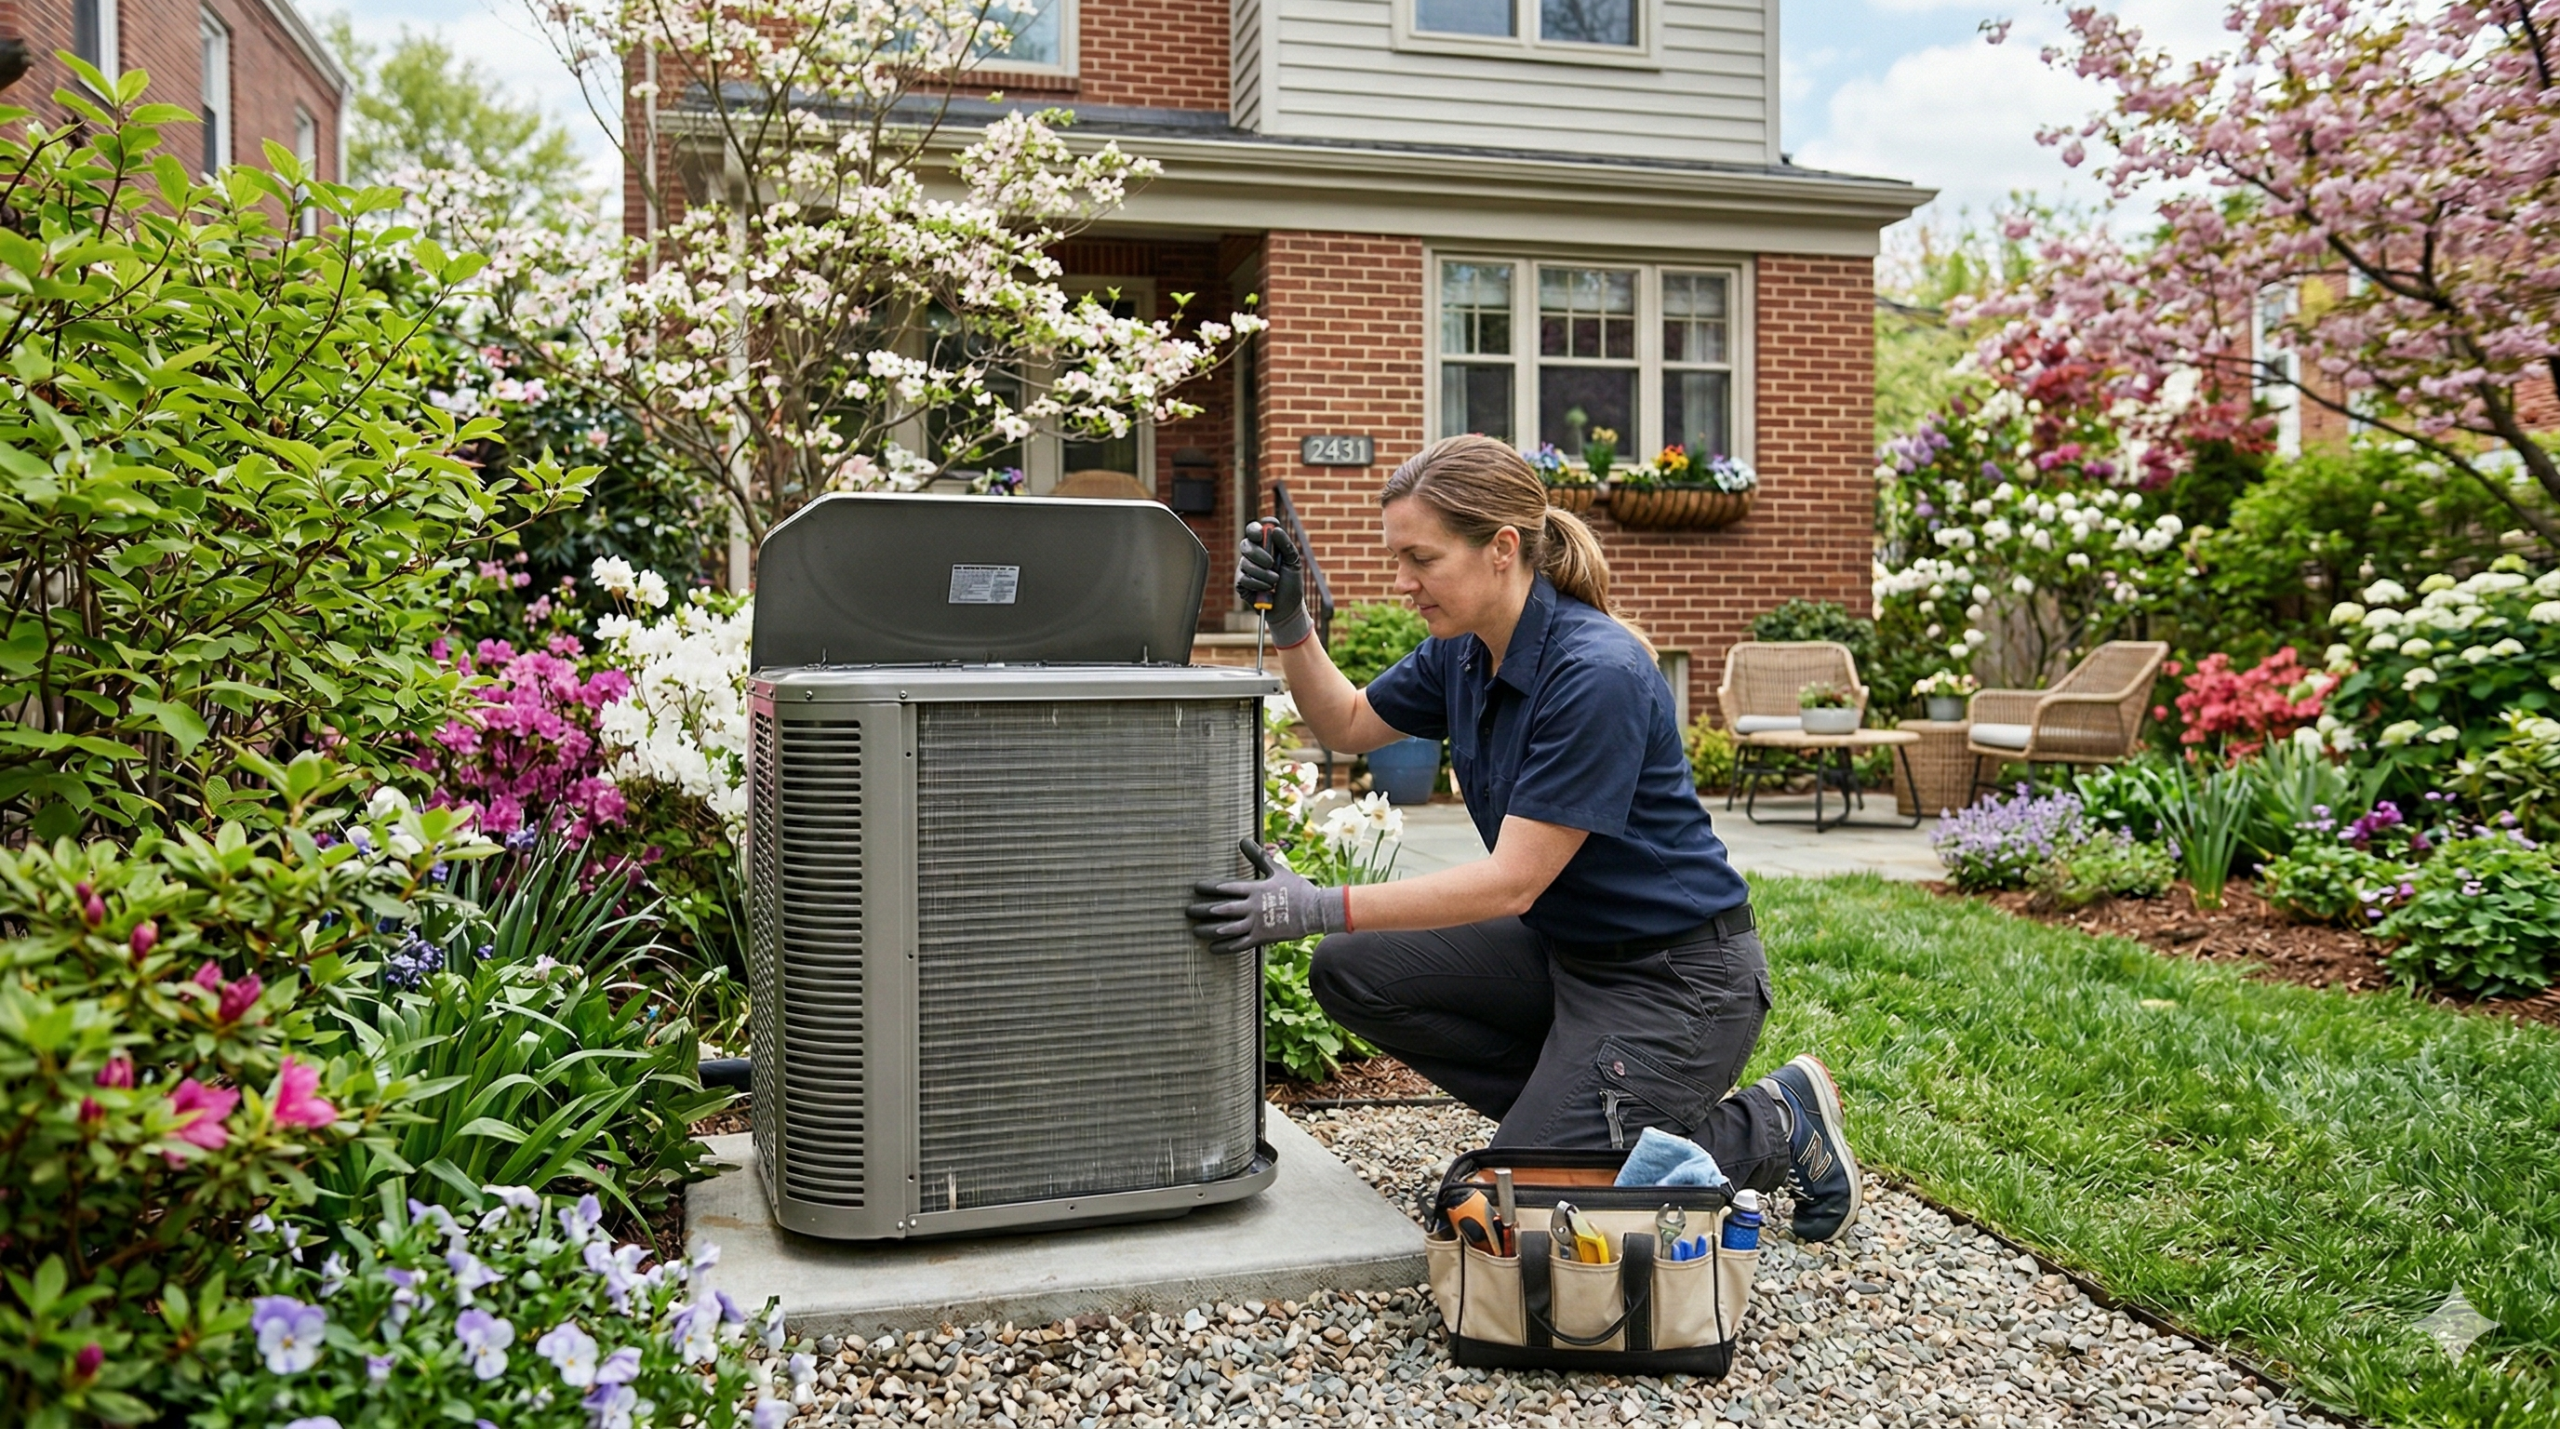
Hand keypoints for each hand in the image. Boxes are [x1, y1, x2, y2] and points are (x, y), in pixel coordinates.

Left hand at [1188, 838, 1346, 953]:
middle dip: (1202, 910)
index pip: (1226, 888)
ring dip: (1209, 930)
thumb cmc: (1296, 888)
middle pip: (1222, 909)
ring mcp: (1256, 924)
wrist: (1315, 911)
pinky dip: (1225, 947)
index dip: (1209, 888)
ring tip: (1195, 931)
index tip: (1195, 888)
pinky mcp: (1262, 938)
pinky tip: (1212, 948)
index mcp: (1255, 889)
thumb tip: (1243, 839)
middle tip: (1187, 911)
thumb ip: (1257, 856)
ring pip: (1227, 929)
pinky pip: (1239, 944)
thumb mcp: (1277, 870)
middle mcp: (1252, 907)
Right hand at [1236, 522, 1311, 647]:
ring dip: (1264, 574)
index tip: (1260, 533)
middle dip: (1260, 554)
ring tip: (1275, 581)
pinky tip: (1266, 590)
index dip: (1255, 529)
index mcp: (1265, 546)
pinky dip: (1258, 584)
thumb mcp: (1293, 562)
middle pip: (1246, 545)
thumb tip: (1275, 529)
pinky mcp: (1240, 583)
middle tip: (1272, 564)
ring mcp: (1245, 568)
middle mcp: (1253, 555)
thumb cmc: (1291, 584)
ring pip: (1246, 563)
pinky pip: (1244, 578)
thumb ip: (1286, 545)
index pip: (1254, 530)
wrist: (1287, 608)